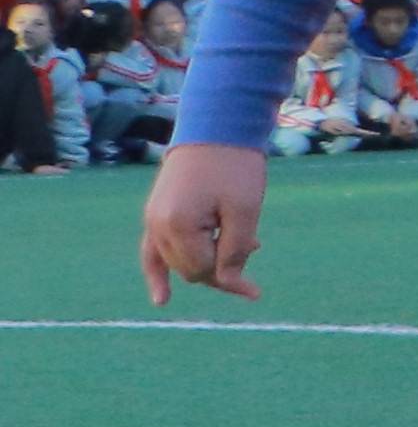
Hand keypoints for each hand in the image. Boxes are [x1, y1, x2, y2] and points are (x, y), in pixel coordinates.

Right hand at [139, 144, 266, 306]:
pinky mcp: (156, 213)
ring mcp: (152, 219)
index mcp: (177, 226)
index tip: (256, 290)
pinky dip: (159, 272)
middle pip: (189, 270)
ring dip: (208, 261)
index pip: (203, 271)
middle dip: (221, 269)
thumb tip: (227, 282)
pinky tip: (162, 299)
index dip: (230, 280)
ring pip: (178, 261)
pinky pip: (152, 252)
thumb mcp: (245, 210)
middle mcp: (157, 226)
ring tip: (245, 246)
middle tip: (255, 248)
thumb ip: (235, 250)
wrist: (215, 127)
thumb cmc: (235, 167)